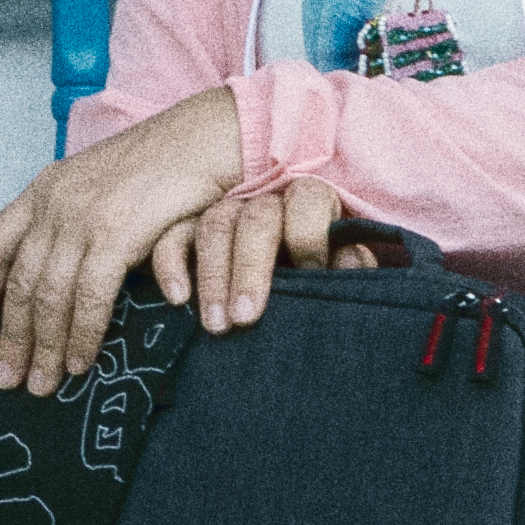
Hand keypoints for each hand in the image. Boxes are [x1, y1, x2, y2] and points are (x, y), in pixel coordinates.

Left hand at [0, 89, 231, 394]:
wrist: (202, 138)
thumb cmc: (163, 166)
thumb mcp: (101, 187)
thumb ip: (76, 225)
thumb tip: (62, 278)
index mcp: (44, 189)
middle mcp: (53, 203)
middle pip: (19, 281)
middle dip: (11, 337)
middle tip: (7, 378)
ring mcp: (80, 217)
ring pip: (48, 295)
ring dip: (43, 347)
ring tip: (41, 384)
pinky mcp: (113, 233)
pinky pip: (88, 298)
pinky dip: (81, 335)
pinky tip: (79, 361)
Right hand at [159, 163, 347, 336]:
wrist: (292, 269)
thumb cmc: (320, 271)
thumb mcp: (340, 265)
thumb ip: (348, 263)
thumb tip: (353, 266)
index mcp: (307, 201)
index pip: (307, 201)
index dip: (309, 235)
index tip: (311, 272)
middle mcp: (264, 200)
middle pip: (254, 220)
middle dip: (249, 268)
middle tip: (245, 317)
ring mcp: (224, 210)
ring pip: (213, 227)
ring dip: (213, 276)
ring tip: (216, 324)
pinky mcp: (189, 226)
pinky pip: (173, 235)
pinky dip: (171, 264)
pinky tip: (178, 298)